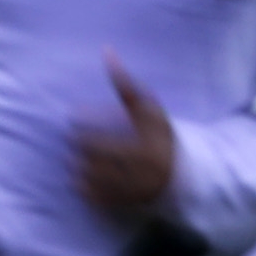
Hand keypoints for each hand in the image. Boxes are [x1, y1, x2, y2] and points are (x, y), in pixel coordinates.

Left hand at [70, 56, 179, 224]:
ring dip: (77, 170)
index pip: (98, 140)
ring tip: (75, 160)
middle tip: (72, 142)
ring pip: (91, 181)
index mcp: (144, 146)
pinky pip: (97, 200)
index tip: (73, 120)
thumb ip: (125, 84)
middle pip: (93, 161)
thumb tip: (106, 51)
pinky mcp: (128, 204)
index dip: (80, 131)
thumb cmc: (160, 133)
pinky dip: (84, 189)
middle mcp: (140, 172)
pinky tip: (81, 179)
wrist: (184, 173)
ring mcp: (134, 191)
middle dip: (77, 150)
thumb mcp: (147, 108)